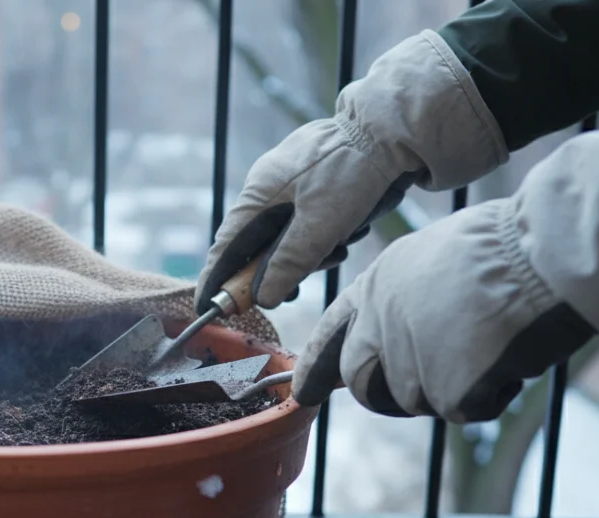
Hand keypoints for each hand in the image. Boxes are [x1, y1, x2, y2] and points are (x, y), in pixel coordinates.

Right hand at [195, 30, 506, 314]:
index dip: (217, 278)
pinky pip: (308, 221)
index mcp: (259, 193)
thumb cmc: (351, 173)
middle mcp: (268, 187)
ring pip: (287, 235)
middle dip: (279, 270)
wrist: (390, 131)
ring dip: (310, 252)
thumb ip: (289, 264)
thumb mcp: (320, 226)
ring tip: (339, 248)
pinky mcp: (314, 183)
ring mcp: (291, 183)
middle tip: (295, 291)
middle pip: (258, 245)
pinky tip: (348, 230)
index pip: (226, 246)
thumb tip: (262, 298)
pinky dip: (324, 234)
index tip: (208, 306)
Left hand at [293, 109, 598, 420]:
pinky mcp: (445, 392)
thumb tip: (399, 331)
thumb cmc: (504, 247)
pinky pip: (467, 408)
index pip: (329, 337)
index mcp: (375, 288)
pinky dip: (491, 392)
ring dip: (453, 385)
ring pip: (420, 399)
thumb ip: (403, 299)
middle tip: (436, 377)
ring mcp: (409, 362)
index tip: (300, 394)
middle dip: (389, 392)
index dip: (314, 369)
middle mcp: (380, 327)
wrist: (542, 257)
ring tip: (489, 342)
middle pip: (365, 385)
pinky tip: (510, 355)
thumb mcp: (432, 258)